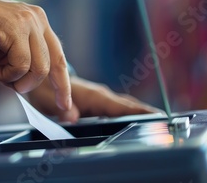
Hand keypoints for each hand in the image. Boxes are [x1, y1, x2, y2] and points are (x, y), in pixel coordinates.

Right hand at [0, 0, 71, 109]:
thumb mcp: (1, 50)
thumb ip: (18, 66)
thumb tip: (26, 89)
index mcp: (37, 21)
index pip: (58, 55)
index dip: (62, 82)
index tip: (64, 103)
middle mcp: (37, 18)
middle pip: (52, 64)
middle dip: (35, 85)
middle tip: (17, 90)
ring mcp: (27, 21)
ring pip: (39, 67)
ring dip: (17, 80)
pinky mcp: (15, 28)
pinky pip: (21, 65)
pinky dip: (7, 74)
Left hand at [28, 76, 160, 122]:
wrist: (39, 79)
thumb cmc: (44, 90)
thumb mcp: (50, 102)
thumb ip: (64, 110)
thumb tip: (72, 119)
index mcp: (94, 96)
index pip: (123, 106)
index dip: (141, 112)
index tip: (160, 117)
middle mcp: (101, 96)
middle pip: (129, 106)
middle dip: (148, 114)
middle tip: (167, 125)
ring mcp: (100, 98)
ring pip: (125, 106)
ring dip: (140, 114)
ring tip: (158, 126)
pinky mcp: (97, 102)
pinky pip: (117, 108)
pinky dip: (129, 113)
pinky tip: (136, 122)